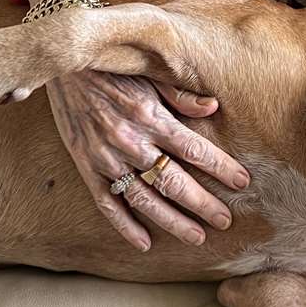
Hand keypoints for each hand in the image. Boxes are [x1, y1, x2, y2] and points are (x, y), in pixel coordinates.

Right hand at [28, 0, 251, 251]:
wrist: (62, 63)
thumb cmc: (113, 65)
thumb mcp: (149, 71)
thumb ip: (180, 94)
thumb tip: (214, 107)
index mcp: (150, 115)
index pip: (194, 150)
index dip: (221, 168)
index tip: (243, 182)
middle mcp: (130, 141)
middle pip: (174, 181)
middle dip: (203, 204)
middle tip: (226, 222)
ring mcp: (106, 158)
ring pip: (144, 199)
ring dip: (172, 221)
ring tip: (197, 236)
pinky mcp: (87, 167)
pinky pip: (107, 204)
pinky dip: (125, 226)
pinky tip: (144, 243)